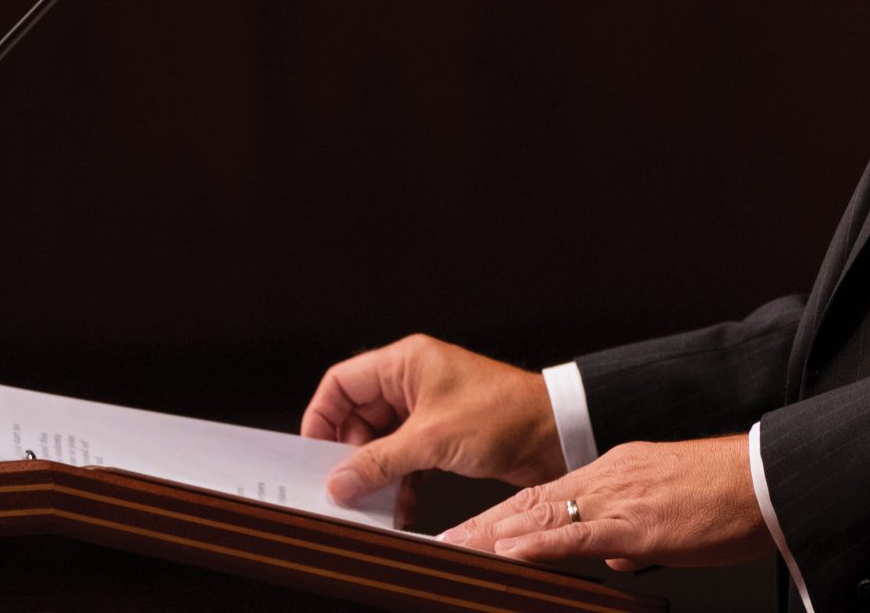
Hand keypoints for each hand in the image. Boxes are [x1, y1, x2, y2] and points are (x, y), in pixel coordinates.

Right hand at [301, 334, 565, 508]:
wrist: (557, 433)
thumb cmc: (504, 415)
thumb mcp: (432, 439)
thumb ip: (380, 461)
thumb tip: (339, 481)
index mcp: (405, 363)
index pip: (342, 383)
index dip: (322, 416)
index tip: (312, 453)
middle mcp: (413, 382)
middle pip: (358, 417)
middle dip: (351, 455)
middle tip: (344, 487)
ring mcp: (428, 410)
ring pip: (382, 442)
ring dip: (377, 474)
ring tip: (372, 502)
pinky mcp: (443, 436)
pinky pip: (407, 458)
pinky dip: (401, 482)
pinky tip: (400, 506)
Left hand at [437, 435, 770, 571]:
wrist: (767, 480)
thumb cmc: (727, 498)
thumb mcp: (667, 512)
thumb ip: (631, 529)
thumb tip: (611, 556)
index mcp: (614, 472)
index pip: (543, 494)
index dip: (499, 514)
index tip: (465, 530)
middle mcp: (608, 477)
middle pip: (529, 501)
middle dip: (479, 524)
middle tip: (438, 541)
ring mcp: (619, 497)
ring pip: (542, 513)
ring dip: (492, 534)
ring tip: (453, 547)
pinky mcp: (638, 522)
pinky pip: (579, 534)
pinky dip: (540, 543)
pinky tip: (510, 551)